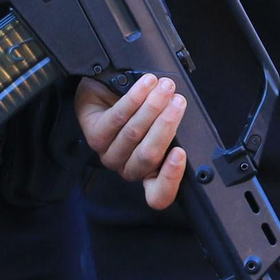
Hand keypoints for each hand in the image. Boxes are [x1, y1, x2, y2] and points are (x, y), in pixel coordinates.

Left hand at [75, 75, 186, 208]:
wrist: (105, 88)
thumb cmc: (138, 108)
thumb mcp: (161, 121)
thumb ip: (173, 128)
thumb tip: (185, 117)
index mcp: (147, 173)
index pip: (158, 195)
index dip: (170, 179)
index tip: (181, 153)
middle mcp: (126, 168)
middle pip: (147, 156)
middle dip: (166, 125)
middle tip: (178, 101)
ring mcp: (108, 154)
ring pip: (133, 134)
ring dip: (153, 106)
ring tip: (165, 87)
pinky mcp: (94, 135)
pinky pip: (117, 117)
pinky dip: (135, 98)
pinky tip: (146, 84)